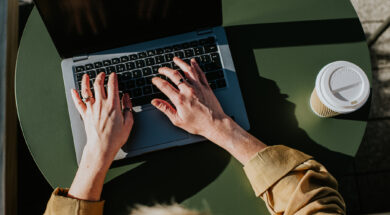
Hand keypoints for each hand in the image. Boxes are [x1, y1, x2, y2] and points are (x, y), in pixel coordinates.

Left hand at [71, 72, 133, 161]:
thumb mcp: (129, 122)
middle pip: (98, 85)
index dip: (113, 78)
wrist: (102, 147)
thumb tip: (127, 98)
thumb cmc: (115, 137)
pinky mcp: (85, 115)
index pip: (112, 86)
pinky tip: (73, 91)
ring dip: (86, 81)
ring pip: (86, 91)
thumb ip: (128, 108)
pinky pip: (78, 103)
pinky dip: (75, 96)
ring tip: (86, 76)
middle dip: (100, 76)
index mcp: (113, 105)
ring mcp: (91, 109)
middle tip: (102, 73)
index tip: (113, 75)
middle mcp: (101, 104)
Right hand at [152, 57, 266, 164]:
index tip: (154, 79)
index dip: (157, 81)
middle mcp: (188, 91)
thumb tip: (155, 102)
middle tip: (161, 70)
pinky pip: (200, 73)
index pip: (165, 86)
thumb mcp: (178, 120)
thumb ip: (165, 109)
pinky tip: (192, 62)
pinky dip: (196, 66)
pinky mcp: (206, 87)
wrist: (215, 124)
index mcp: (180, 100)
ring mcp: (198, 87)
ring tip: (175, 59)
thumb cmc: (198, 124)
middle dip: (165, 70)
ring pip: (188, 70)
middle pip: (174, 75)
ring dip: (180, 63)